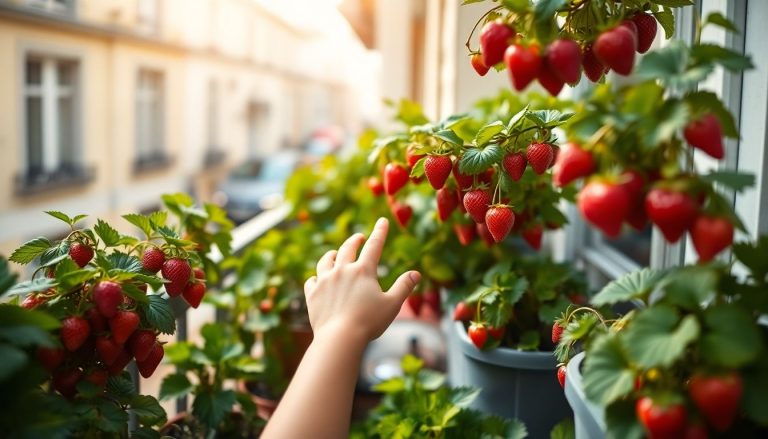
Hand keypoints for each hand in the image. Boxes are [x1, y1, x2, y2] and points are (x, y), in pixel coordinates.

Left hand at [304, 217, 420, 342]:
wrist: (339, 338)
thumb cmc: (369, 322)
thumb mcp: (392, 305)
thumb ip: (404, 287)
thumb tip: (416, 273)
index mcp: (363, 271)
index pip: (374, 245)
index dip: (380, 232)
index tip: (382, 221)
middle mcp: (342, 270)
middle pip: (347, 248)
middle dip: (355, 240)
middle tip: (359, 237)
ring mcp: (324, 281)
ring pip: (326, 260)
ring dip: (332, 255)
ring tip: (334, 253)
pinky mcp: (312, 294)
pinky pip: (312, 280)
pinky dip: (316, 278)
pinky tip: (318, 279)